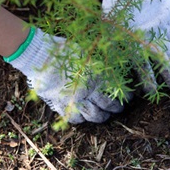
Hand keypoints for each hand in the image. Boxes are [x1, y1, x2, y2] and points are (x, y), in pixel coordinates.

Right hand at [6, 28, 122, 123]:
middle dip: (115, 109)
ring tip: (103, 115)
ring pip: (93, 115)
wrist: (40, 55)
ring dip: (101, 117)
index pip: (116, 91)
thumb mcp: (88, 53)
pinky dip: (81, 119)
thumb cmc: (65, 50)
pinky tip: (84, 116)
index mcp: (96, 75)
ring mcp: (74, 99)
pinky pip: (75, 119)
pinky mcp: (61, 104)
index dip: (125, 96)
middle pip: (107, 106)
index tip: (129, 98)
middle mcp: (88, 89)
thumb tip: (115, 69)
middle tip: (118, 109)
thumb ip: (101, 64)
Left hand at [102, 0, 169, 92]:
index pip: (141, 67)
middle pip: (162, 63)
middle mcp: (147, 37)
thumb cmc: (115, 2)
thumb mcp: (106, 23)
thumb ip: (108, 41)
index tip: (153, 92)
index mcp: (130, 41)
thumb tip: (100, 59)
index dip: (147, 81)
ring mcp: (161, 28)